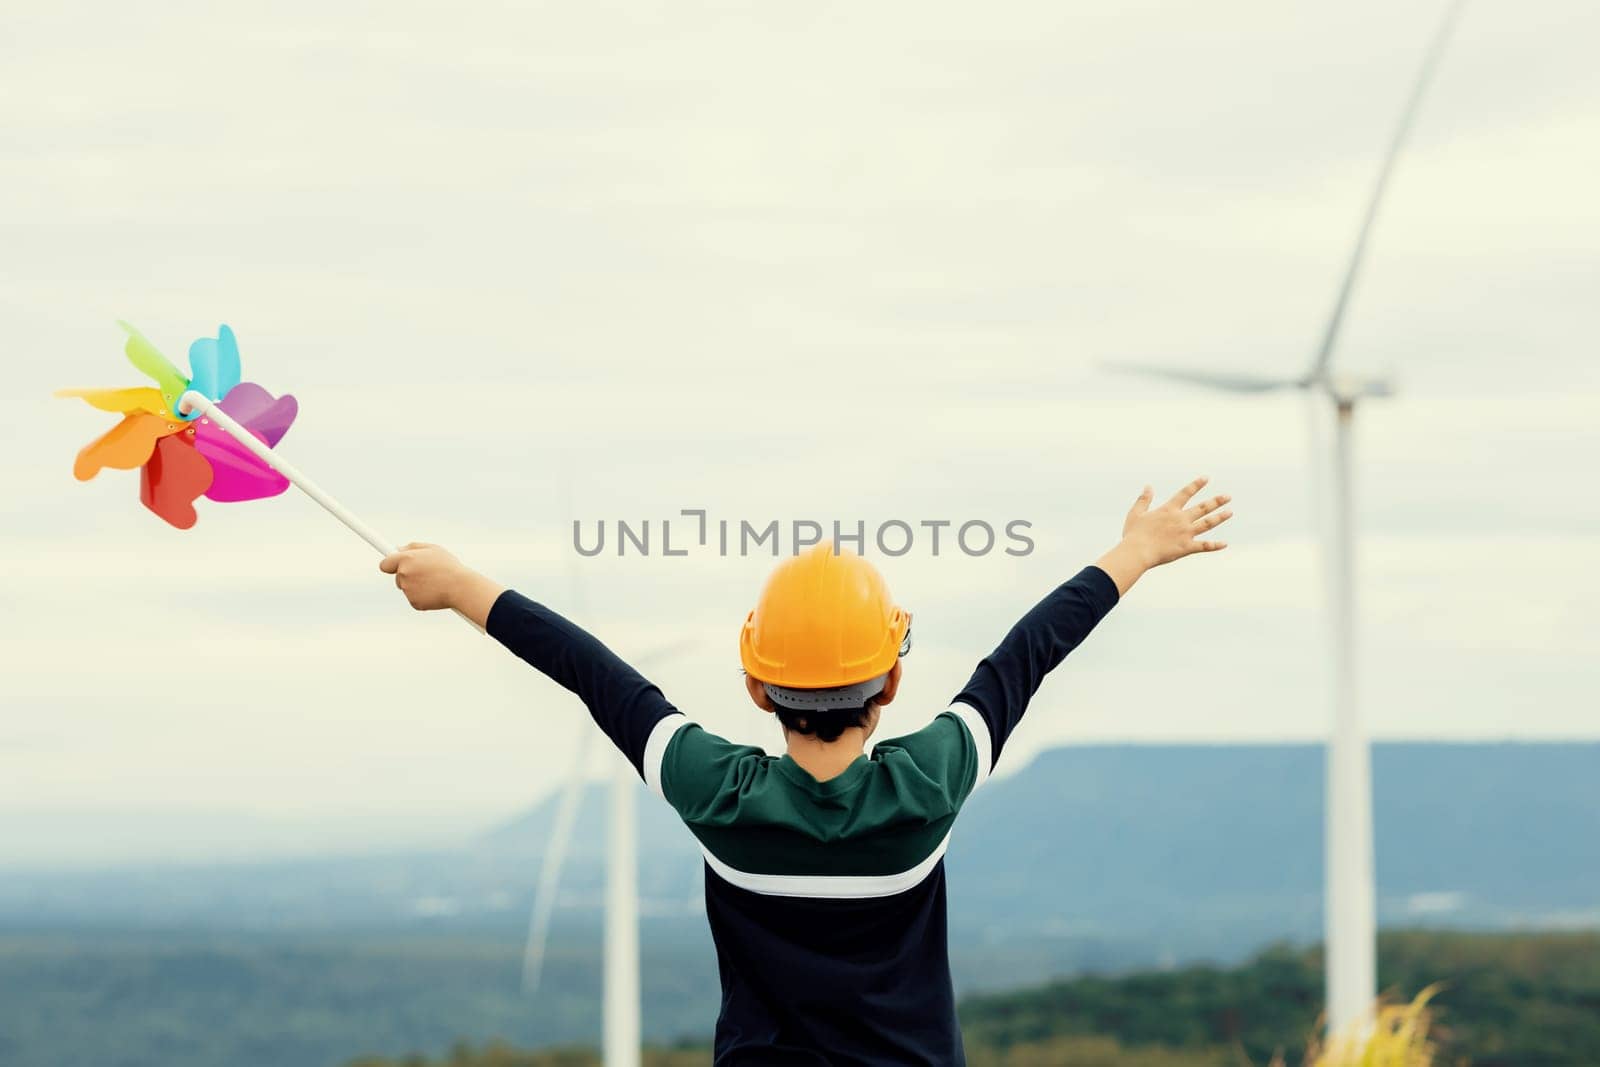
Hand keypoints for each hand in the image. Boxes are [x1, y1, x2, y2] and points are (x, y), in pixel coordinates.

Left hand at [379, 542, 474, 611]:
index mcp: (406, 559)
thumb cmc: (449, 567)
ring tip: (434, 581)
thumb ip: (412, 547)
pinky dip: (422, 596)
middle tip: (425, 572)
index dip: (389, 564)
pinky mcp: (414, 603)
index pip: (385, 563)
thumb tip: (397, 549)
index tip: (390, 564)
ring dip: (417, 585)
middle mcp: (404, 574)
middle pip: (398, 576)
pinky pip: (414, 598)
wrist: (461, 587)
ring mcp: (408, 590)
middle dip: (409, 574)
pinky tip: (435, 591)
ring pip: (407, 587)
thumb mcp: (433, 549)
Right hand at [1095, 477, 1231, 594]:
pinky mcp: (1186, 548)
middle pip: (1202, 508)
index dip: (1196, 485)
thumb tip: (1148, 487)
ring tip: (1230, 512)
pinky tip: (1224, 544)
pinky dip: (1215, 545)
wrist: (1137, 552)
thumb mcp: (1135, 514)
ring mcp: (1185, 533)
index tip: (1206, 478)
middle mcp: (1180, 519)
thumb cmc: (1134, 534)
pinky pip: (1204, 546)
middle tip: (1227, 497)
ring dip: (1219, 517)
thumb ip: (1143, 500)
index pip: (1185, 493)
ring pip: (1207, 523)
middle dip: (1216, 501)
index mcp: (1168, 510)